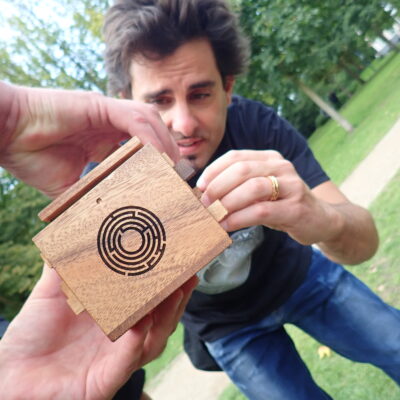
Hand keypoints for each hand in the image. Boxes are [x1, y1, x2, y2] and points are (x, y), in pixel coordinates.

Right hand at [0, 82, 178, 197]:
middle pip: (153, 131)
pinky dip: (148, 136)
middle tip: (180, 177)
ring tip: (173, 168)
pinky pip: (132, 118)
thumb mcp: (69, 186)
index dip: (160, 163)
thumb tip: (102, 223)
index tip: (171, 184)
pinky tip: (158, 156)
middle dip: (170, 152)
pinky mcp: (98, 105)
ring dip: (164, 143)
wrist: (4, 134)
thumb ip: (90, 197)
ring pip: (148, 120)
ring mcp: (105, 112)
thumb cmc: (31, 156)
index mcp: (105, 140)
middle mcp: (110, 124)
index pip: (144, 147)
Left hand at [0, 266, 196, 399]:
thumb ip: (63, 265)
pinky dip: (135, 344)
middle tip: (188, 275)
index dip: (167, 283)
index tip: (179, 260)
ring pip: (152, 341)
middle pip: (161, 320)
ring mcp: (115, 359)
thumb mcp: (50, 293)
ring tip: (174, 293)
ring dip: (165, 318)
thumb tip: (70, 231)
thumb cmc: (32, 335)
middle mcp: (122, 337)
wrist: (10, 373)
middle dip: (177, 299)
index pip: (150, 300)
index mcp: (115, 316)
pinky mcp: (103, 381)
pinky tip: (140, 326)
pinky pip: (125, 362)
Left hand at [196, 150, 338, 244]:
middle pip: (242, 170)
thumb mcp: (262, 190)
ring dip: (228, 203)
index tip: (200, 186)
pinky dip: (239, 218)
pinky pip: (262, 211)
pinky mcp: (296, 208)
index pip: (236, 157)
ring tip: (214, 215)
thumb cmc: (283, 204)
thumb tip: (206, 193)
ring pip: (252, 189)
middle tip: (205, 202)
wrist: (321, 220)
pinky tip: (227, 225)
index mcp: (270, 158)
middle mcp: (282, 167)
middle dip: (218, 186)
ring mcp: (292, 186)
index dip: (214, 170)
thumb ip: (240, 186)